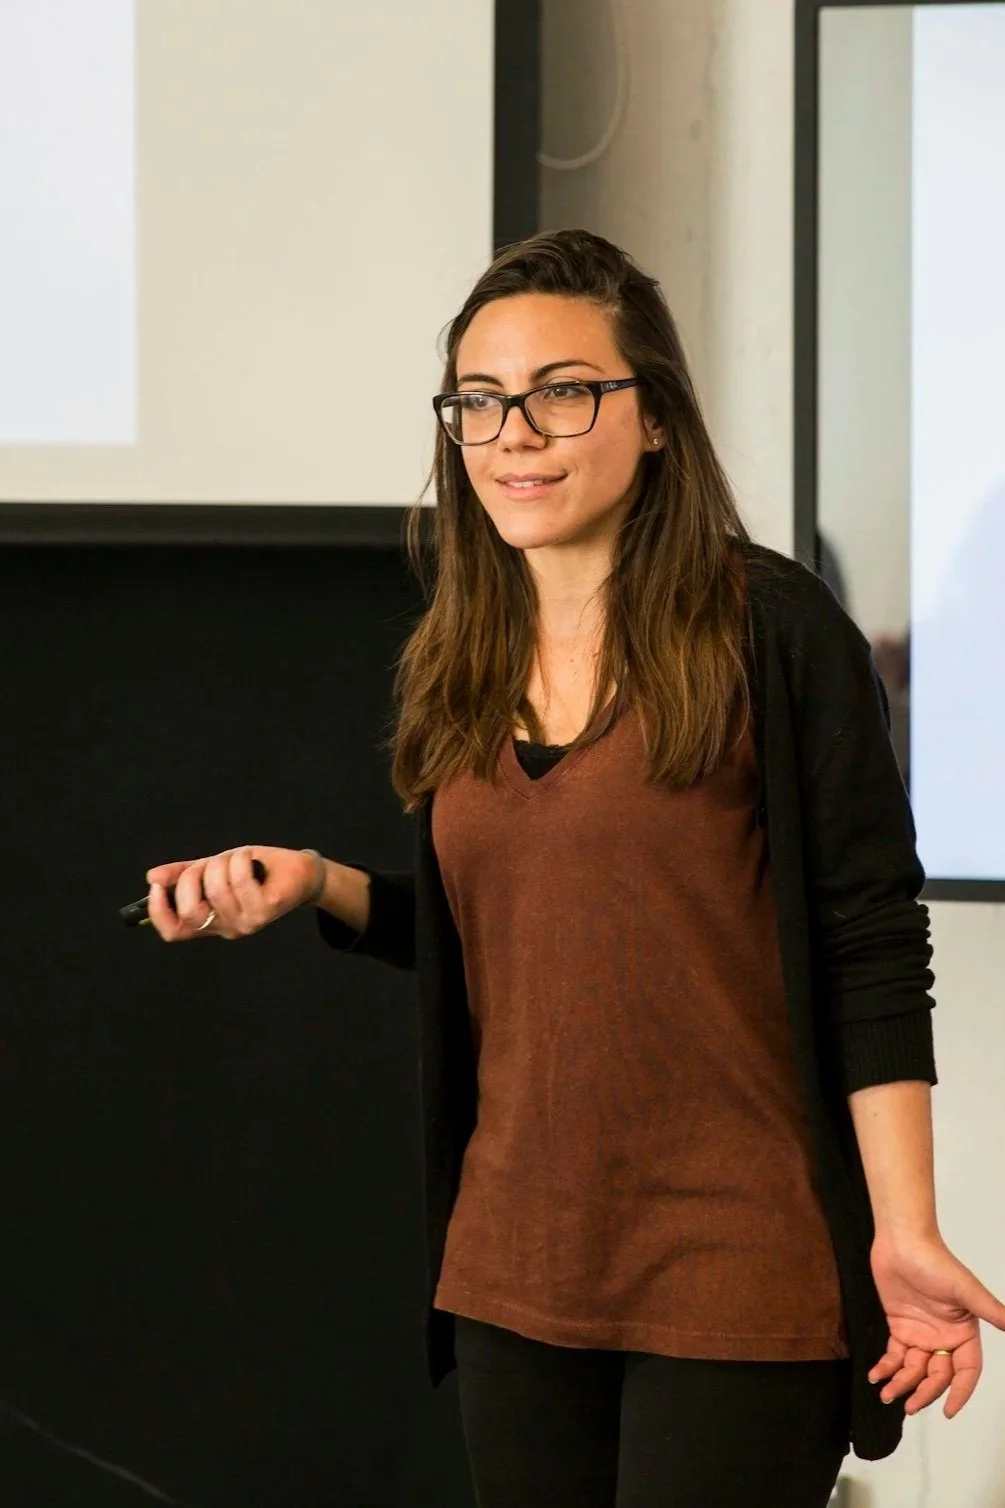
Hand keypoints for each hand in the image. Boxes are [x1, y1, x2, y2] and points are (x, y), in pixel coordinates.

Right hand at [145, 845, 318, 941]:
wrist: (298, 870)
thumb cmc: (254, 870)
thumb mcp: (213, 869)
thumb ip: (183, 874)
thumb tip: (151, 876)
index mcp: (210, 922)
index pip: (174, 932)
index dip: (158, 912)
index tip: (157, 886)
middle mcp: (226, 928)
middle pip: (191, 912)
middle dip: (192, 878)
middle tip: (207, 863)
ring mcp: (247, 922)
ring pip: (216, 889)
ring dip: (221, 863)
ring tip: (235, 857)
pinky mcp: (266, 909)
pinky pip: (240, 880)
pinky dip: (240, 860)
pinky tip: (249, 857)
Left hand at [869, 1232, 1004, 1416]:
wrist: (901, 1241)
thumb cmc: (936, 1261)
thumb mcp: (965, 1289)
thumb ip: (991, 1312)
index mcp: (963, 1332)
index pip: (966, 1371)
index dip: (959, 1392)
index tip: (948, 1411)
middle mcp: (944, 1336)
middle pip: (937, 1376)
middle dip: (924, 1393)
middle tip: (909, 1406)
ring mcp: (921, 1333)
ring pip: (914, 1369)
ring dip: (901, 1384)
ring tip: (887, 1395)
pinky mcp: (900, 1326)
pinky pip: (894, 1355)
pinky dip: (886, 1367)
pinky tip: (876, 1376)